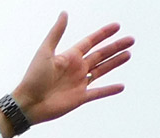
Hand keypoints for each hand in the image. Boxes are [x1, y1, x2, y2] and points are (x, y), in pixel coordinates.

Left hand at [7, 14, 130, 125]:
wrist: (28, 103)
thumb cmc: (33, 78)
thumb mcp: (45, 51)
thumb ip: (56, 33)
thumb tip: (64, 13)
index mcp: (69, 56)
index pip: (90, 42)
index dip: (103, 34)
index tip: (117, 26)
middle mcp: (76, 68)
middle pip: (100, 55)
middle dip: (115, 47)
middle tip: (131, 40)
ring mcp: (79, 83)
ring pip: (102, 70)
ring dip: (115, 63)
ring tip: (128, 54)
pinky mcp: (80, 98)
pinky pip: (98, 92)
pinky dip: (109, 90)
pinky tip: (121, 86)